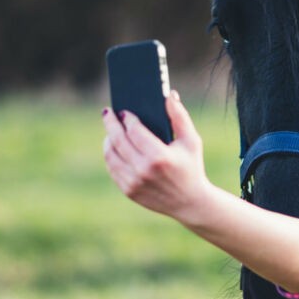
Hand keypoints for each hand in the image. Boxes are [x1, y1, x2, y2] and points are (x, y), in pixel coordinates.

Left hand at [102, 90, 211, 219]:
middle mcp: (143, 170)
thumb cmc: (191, 167)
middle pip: (118, 140)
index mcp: (159, 156)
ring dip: (108, 139)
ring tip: (110, 130)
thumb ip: (180, 116)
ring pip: (111, 155)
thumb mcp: (191, 141)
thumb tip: (169, 96)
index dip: (128, 119)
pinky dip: (111, 155)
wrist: (190, 202)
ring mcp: (134, 182)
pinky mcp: (128, 191)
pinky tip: (113, 147)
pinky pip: (113, 168)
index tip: (125, 111)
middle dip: (111, 123)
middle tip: (108, 113)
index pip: (134, 131)